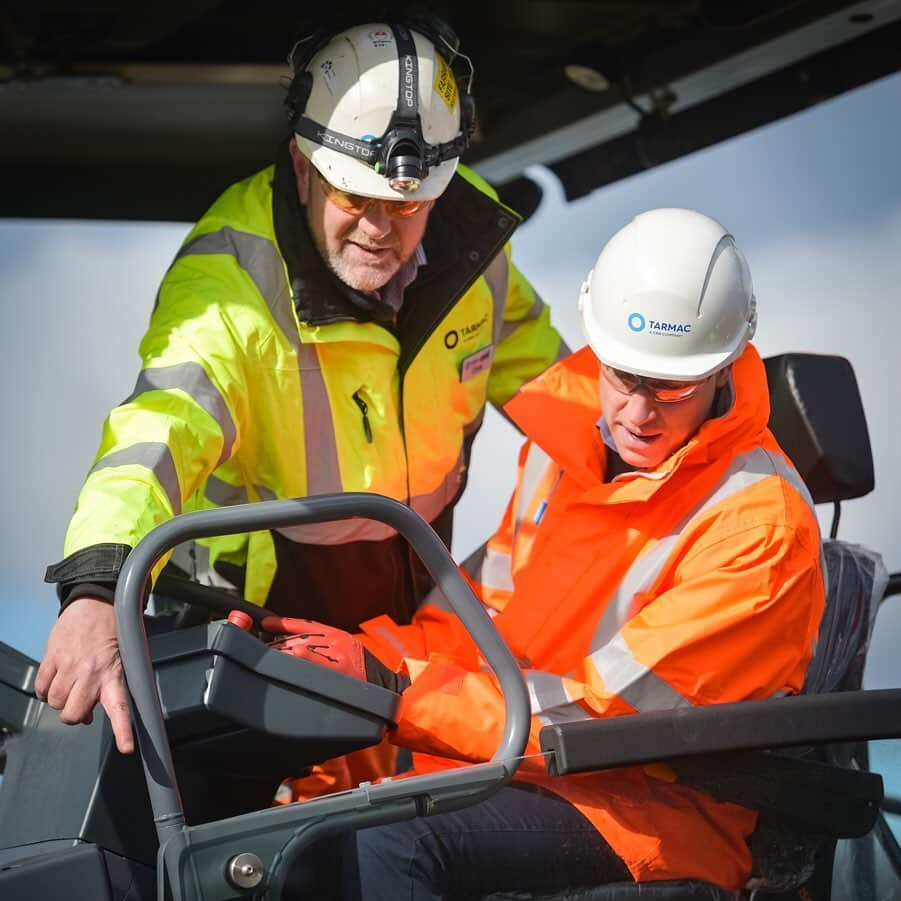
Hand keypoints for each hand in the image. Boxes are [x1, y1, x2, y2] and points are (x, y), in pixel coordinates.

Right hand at [34, 597, 133, 753]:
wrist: (96, 603)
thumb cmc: (110, 633)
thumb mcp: (118, 661)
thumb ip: (107, 688)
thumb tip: (89, 716)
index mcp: (114, 675)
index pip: (120, 709)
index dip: (123, 731)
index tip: (126, 749)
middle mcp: (93, 673)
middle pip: (73, 714)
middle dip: (74, 714)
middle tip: (80, 701)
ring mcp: (71, 666)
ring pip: (55, 702)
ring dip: (59, 699)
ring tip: (70, 682)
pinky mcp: (53, 657)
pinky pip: (41, 687)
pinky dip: (44, 688)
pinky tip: (55, 677)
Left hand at [261, 615, 366, 680]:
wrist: (385, 688)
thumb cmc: (361, 671)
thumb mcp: (345, 649)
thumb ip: (323, 644)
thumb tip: (293, 644)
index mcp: (337, 634)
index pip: (305, 624)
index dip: (284, 622)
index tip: (266, 622)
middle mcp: (337, 641)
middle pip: (300, 637)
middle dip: (278, 643)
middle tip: (261, 648)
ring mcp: (339, 655)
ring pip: (304, 647)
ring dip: (283, 651)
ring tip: (266, 656)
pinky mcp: (341, 671)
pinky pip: (318, 662)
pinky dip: (306, 656)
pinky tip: (294, 652)